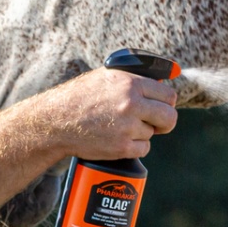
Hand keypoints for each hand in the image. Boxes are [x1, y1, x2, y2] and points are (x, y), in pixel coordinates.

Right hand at [39, 68, 177, 160]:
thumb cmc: (80, 97)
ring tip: (120, 127)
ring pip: (152, 133)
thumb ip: (133, 79)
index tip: (163, 106)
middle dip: (165, 121)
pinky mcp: (121, 147)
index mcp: (130, 83)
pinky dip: (135, 147)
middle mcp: (131, 104)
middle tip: (158, 123)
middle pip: (169, 117)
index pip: (168, 95)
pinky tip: (120, 139)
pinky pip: (143, 149)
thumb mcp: (106, 77)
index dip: (167, 102)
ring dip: (142, 132)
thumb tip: (160, 81)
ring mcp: (127, 127)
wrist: (57, 121)